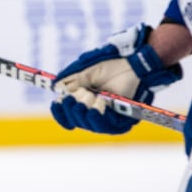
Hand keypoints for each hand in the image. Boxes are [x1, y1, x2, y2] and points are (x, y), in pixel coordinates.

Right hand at [51, 23, 180, 134]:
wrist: (134, 65)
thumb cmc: (113, 67)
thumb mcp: (87, 73)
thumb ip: (72, 82)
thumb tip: (57, 89)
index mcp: (84, 103)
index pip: (67, 116)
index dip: (60, 112)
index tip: (57, 102)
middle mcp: (94, 113)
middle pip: (75, 121)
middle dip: (73, 108)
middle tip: (79, 94)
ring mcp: (108, 119)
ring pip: (88, 125)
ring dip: (85, 112)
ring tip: (91, 96)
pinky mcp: (121, 122)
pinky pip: (106, 127)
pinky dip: (99, 117)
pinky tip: (98, 106)